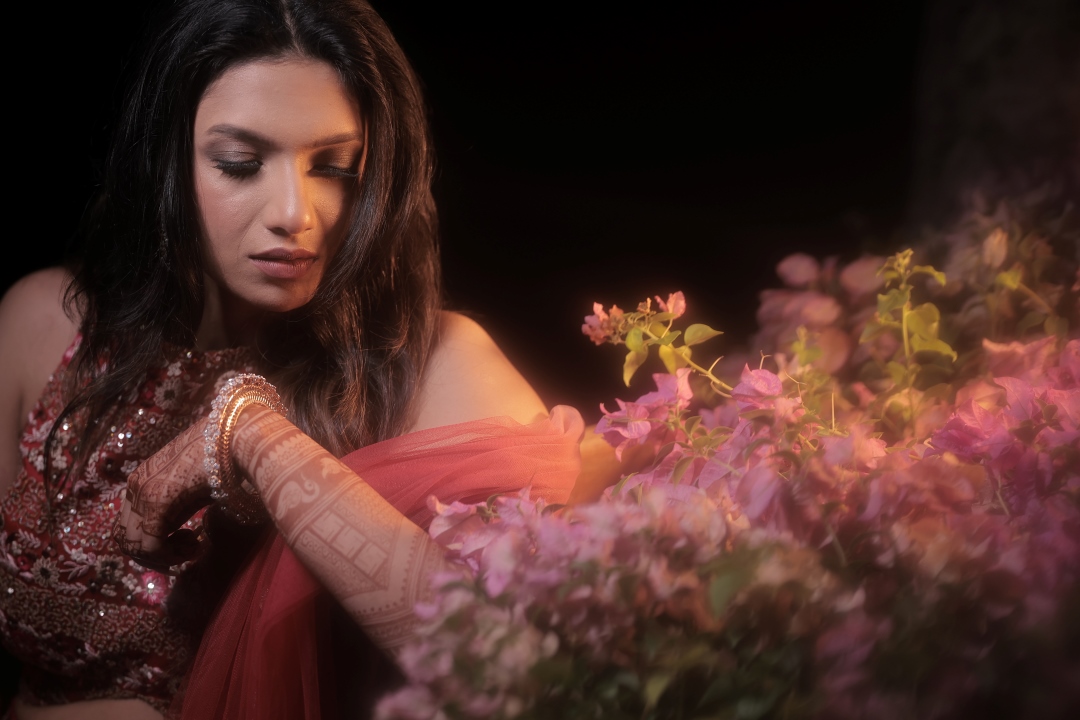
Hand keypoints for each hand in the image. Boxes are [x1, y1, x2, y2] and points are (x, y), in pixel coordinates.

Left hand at [112, 419, 213, 571]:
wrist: (234, 436)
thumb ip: (175, 508)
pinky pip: (151, 547)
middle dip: (154, 555)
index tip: (184, 540)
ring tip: (191, 547)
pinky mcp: (157, 504)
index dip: (150, 544)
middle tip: (185, 550)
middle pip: (124, 539)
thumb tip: (174, 534)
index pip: (127, 526)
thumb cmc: (220, 457)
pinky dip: (171, 556)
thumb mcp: (190, 488)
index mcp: (140, 481)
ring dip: (161, 557)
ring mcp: (142, 494)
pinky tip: (196, 546)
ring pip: (133, 547)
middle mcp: (134, 487)